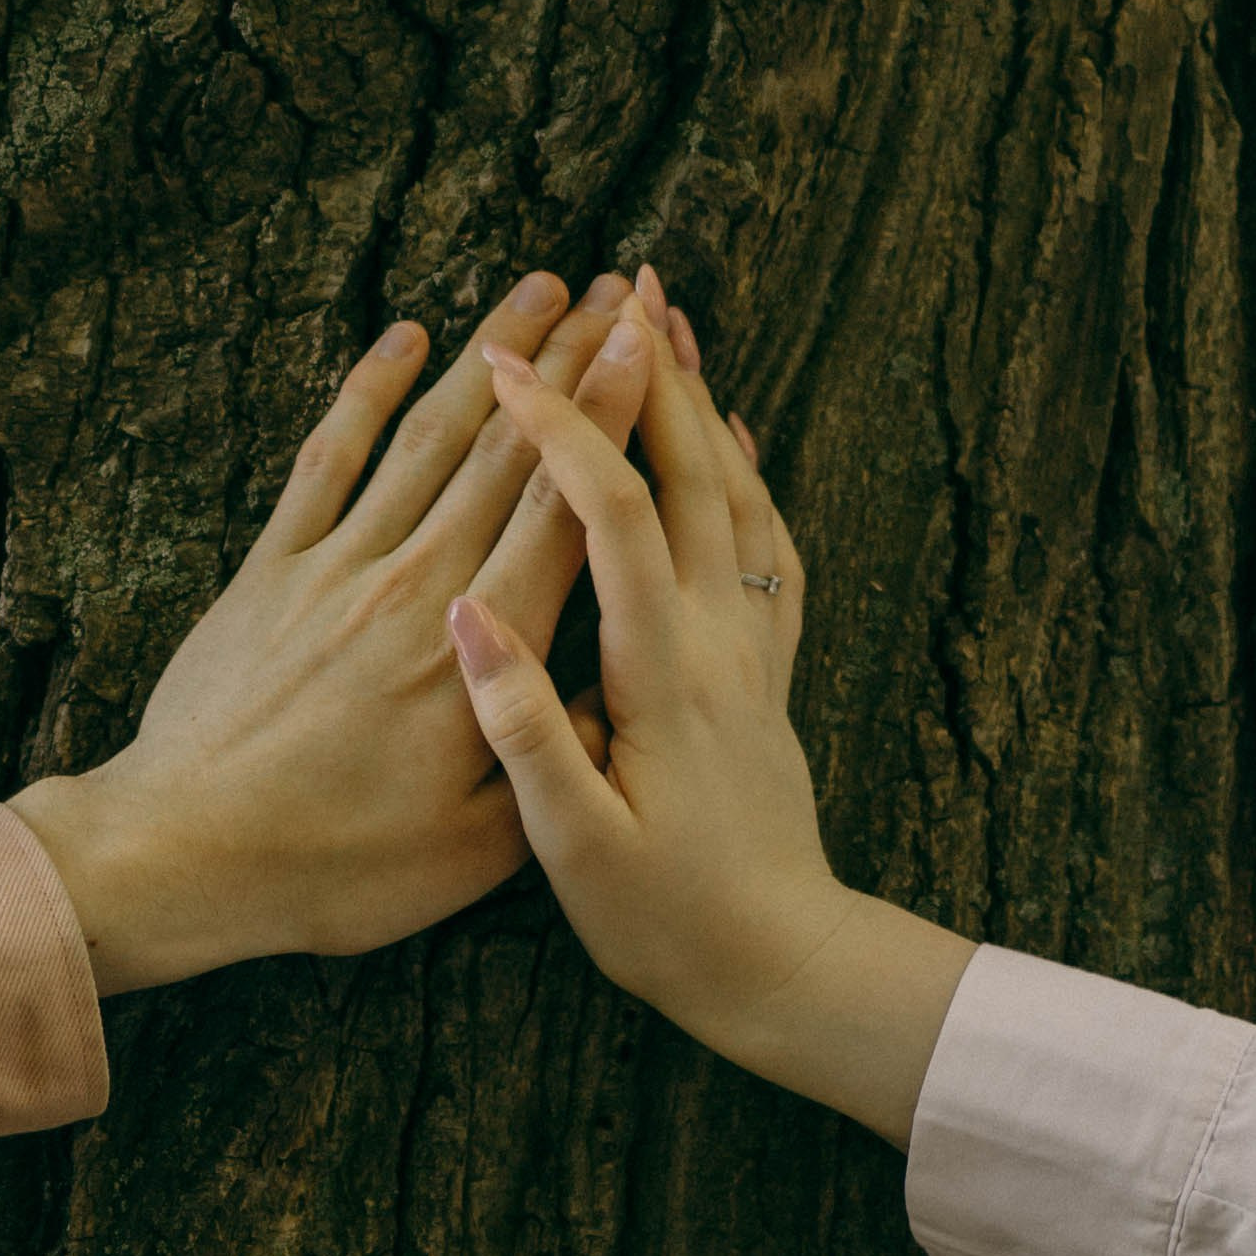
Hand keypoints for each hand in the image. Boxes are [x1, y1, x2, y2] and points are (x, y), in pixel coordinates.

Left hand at [11, 272, 653, 989]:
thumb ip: (554, 755)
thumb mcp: (479, 848)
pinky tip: (404, 336)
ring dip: (487, 353)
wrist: (184, 855)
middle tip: (621, 291)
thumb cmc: (336, 868)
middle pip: (509, 451)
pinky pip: (327, 459)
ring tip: (540, 287)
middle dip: (570, 360)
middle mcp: (413, 586)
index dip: (612, 417)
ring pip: (428, 436)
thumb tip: (624, 690)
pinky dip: (366, 390)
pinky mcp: (271, 571)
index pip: (565, 511)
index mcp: (477, 652)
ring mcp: (336, 567)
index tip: (651, 345)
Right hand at [446, 271, 973, 1145]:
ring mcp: (754, 655)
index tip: (506, 364)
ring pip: (740, 497)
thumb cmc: (668, 922)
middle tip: (623, 285)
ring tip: (673, 329)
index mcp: (662, 674)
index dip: (559, 430)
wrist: (786, 969)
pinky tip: (736, 448)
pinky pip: (768, 548)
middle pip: (694, 476)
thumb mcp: (573, 845)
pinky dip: (749, 479)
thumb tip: (468, 616)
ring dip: (705, 407)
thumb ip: (526, 727)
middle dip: (652, 376)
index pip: (607, 516)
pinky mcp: (768, 677)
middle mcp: (720, 644)